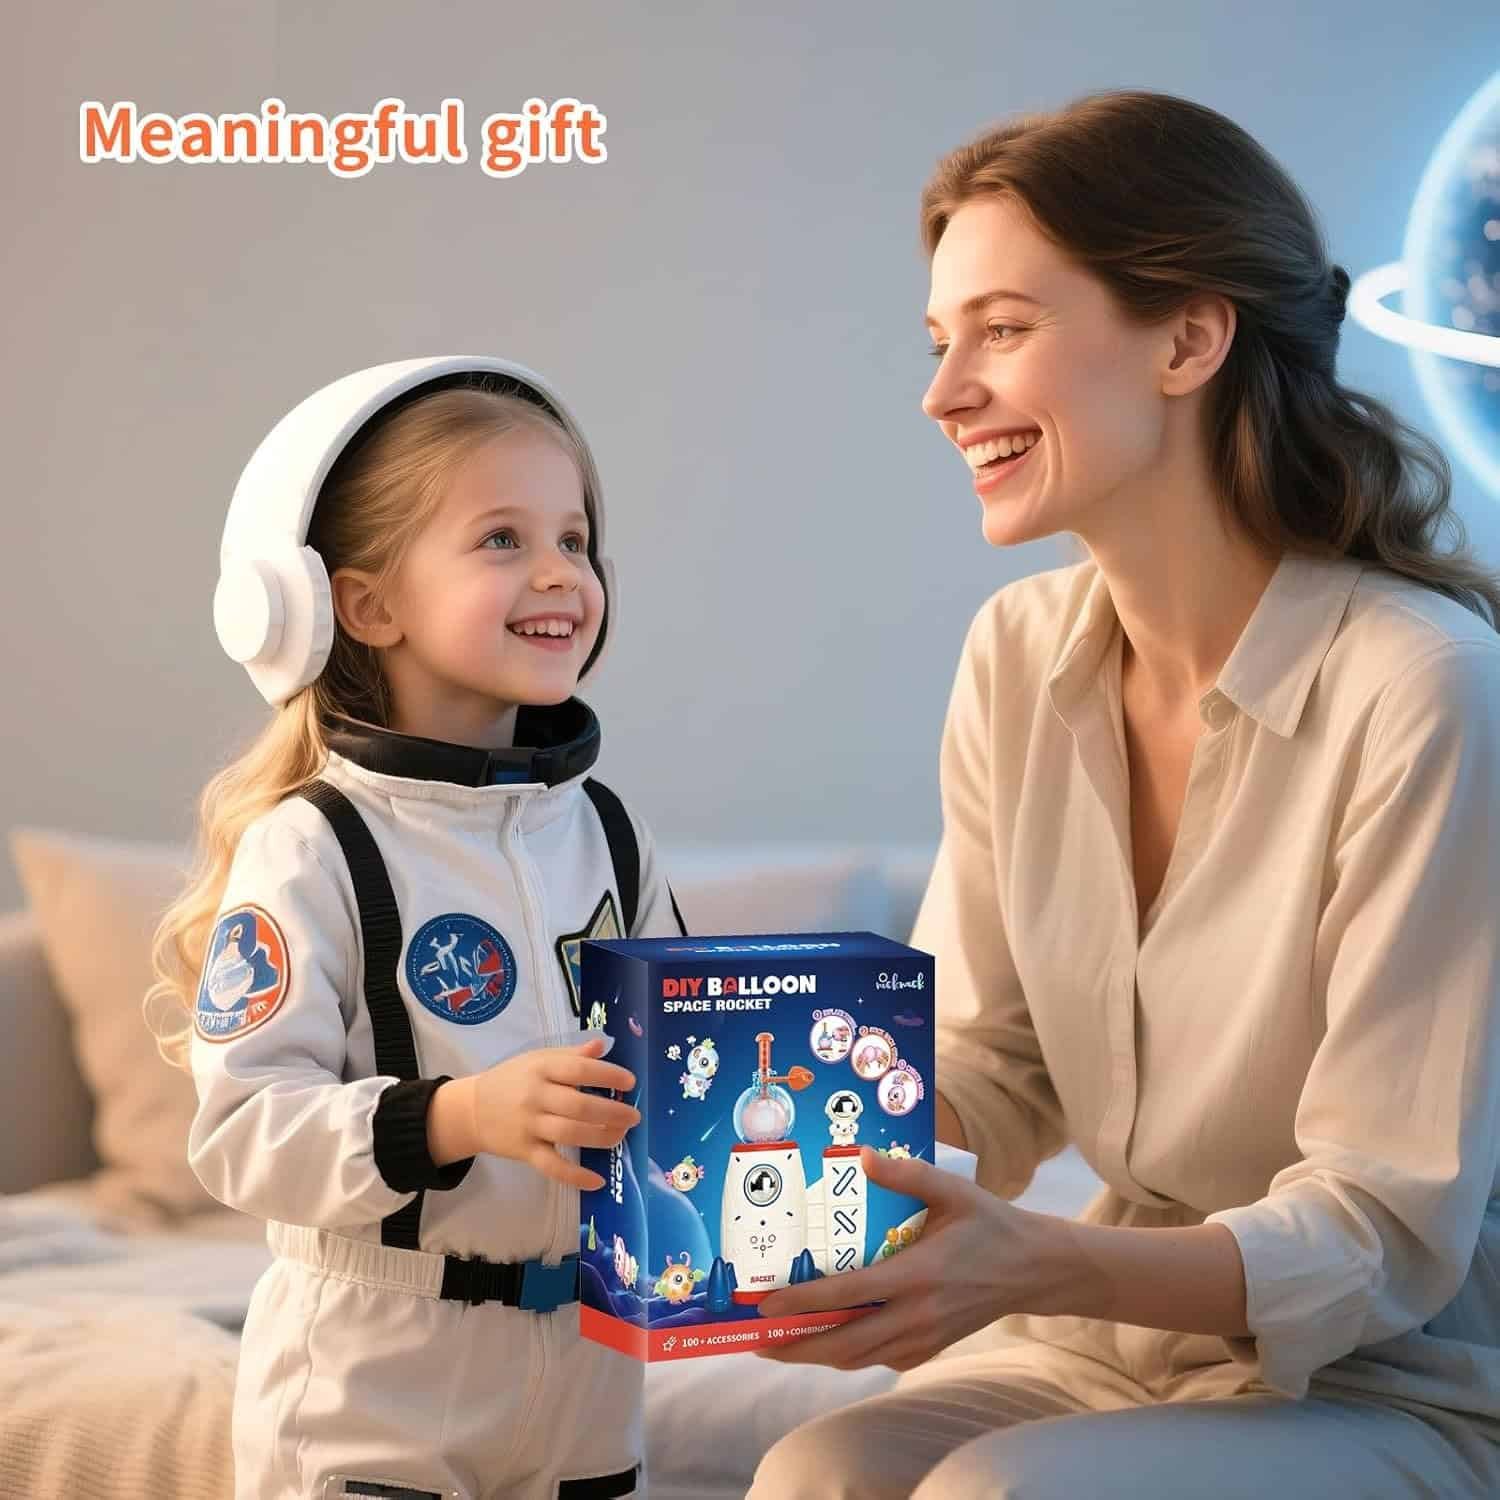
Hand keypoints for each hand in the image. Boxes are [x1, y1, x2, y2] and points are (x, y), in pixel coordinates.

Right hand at [469, 1036, 638, 1190]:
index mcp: (541, 1068)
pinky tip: (597, 1181)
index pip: (578, 1070)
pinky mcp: (524, 1152)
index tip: (630, 1082)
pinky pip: (552, 1166)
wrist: (472, 1110)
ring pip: (570, 1134)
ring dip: (601, 1137)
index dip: (608, 1075)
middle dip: (612, 1112)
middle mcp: (535, 1096)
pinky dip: (575, 1176)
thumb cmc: (512, 1080)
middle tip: (634, 1116)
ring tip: (621, 1134)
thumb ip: (571, 1054)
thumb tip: (602, 1045)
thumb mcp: (537, 1059)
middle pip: (578, 1106)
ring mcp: (529, 1126)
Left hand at [753, 1146, 1052, 1371]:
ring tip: (782, 1345)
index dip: (803, 1302)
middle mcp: (917, 1314)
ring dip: (818, 1354)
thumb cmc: (990, 1224)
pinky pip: (880, 1359)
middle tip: (757, 1340)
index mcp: (917, 1274)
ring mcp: (925, 1337)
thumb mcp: (952, 1190)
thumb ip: (906, 1173)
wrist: (1034, 1269)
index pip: (848, 1295)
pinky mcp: (931, 1348)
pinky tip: (830, 1341)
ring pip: (859, 1358)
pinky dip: (850, 1355)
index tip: (766, 1305)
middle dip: (797, 1345)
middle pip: (844, 1343)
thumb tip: (861, 1155)